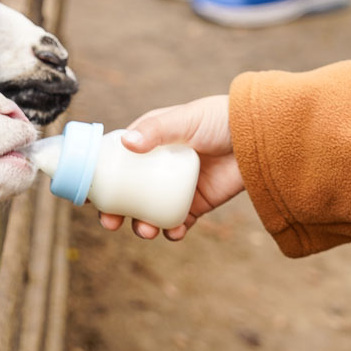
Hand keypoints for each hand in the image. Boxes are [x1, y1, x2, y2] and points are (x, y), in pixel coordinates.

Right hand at [99, 95, 244, 240]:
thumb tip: (126, 144)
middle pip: (128, 193)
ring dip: (142, 225)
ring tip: (146, 230)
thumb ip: (155, 129)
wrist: (260, 136)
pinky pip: (179, 221)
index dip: (101, 180)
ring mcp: (177, 186)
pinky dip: (173, 231)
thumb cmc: (219, 118)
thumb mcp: (183, 119)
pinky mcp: (198, 202)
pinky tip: (174, 232)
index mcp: (149, 142)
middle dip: (116, 211)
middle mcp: (159, 166)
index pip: (118, 162)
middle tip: (110, 222)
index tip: (89, 196)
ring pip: (150, 211)